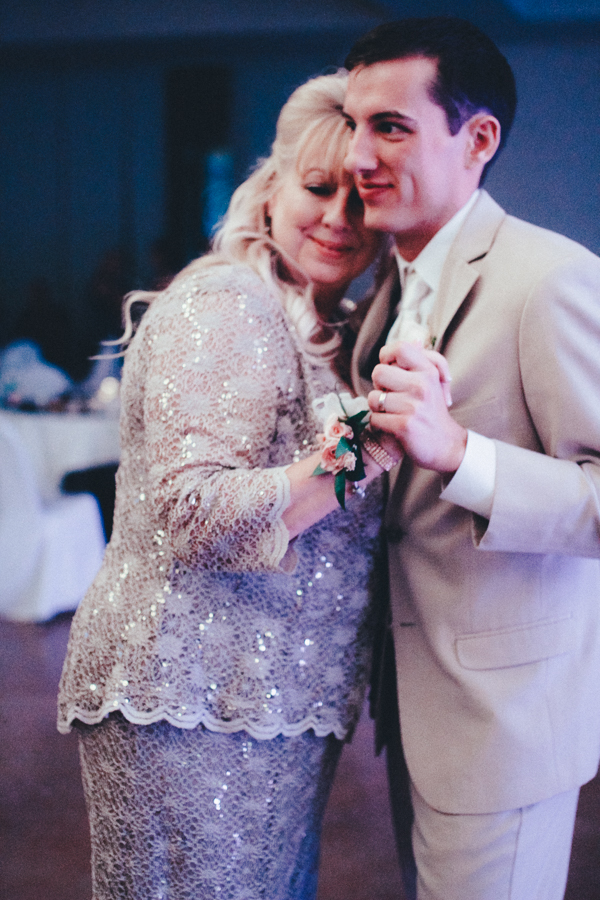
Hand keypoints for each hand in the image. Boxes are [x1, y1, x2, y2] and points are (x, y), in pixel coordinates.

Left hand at [368, 342, 466, 472]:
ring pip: (373, 398)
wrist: (447, 445)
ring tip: (393, 413)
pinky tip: (392, 427)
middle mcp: (421, 385)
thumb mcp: (435, 382)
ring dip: (378, 408)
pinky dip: (379, 425)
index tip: (389, 368)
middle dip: (379, 386)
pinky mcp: (403, 426)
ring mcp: (412, 406)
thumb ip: (423, 360)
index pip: (400, 348)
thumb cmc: (434, 412)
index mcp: (428, 371)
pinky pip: (375, 419)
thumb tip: (415, 340)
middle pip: (378, 372)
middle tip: (391, 396)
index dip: (386, 356)